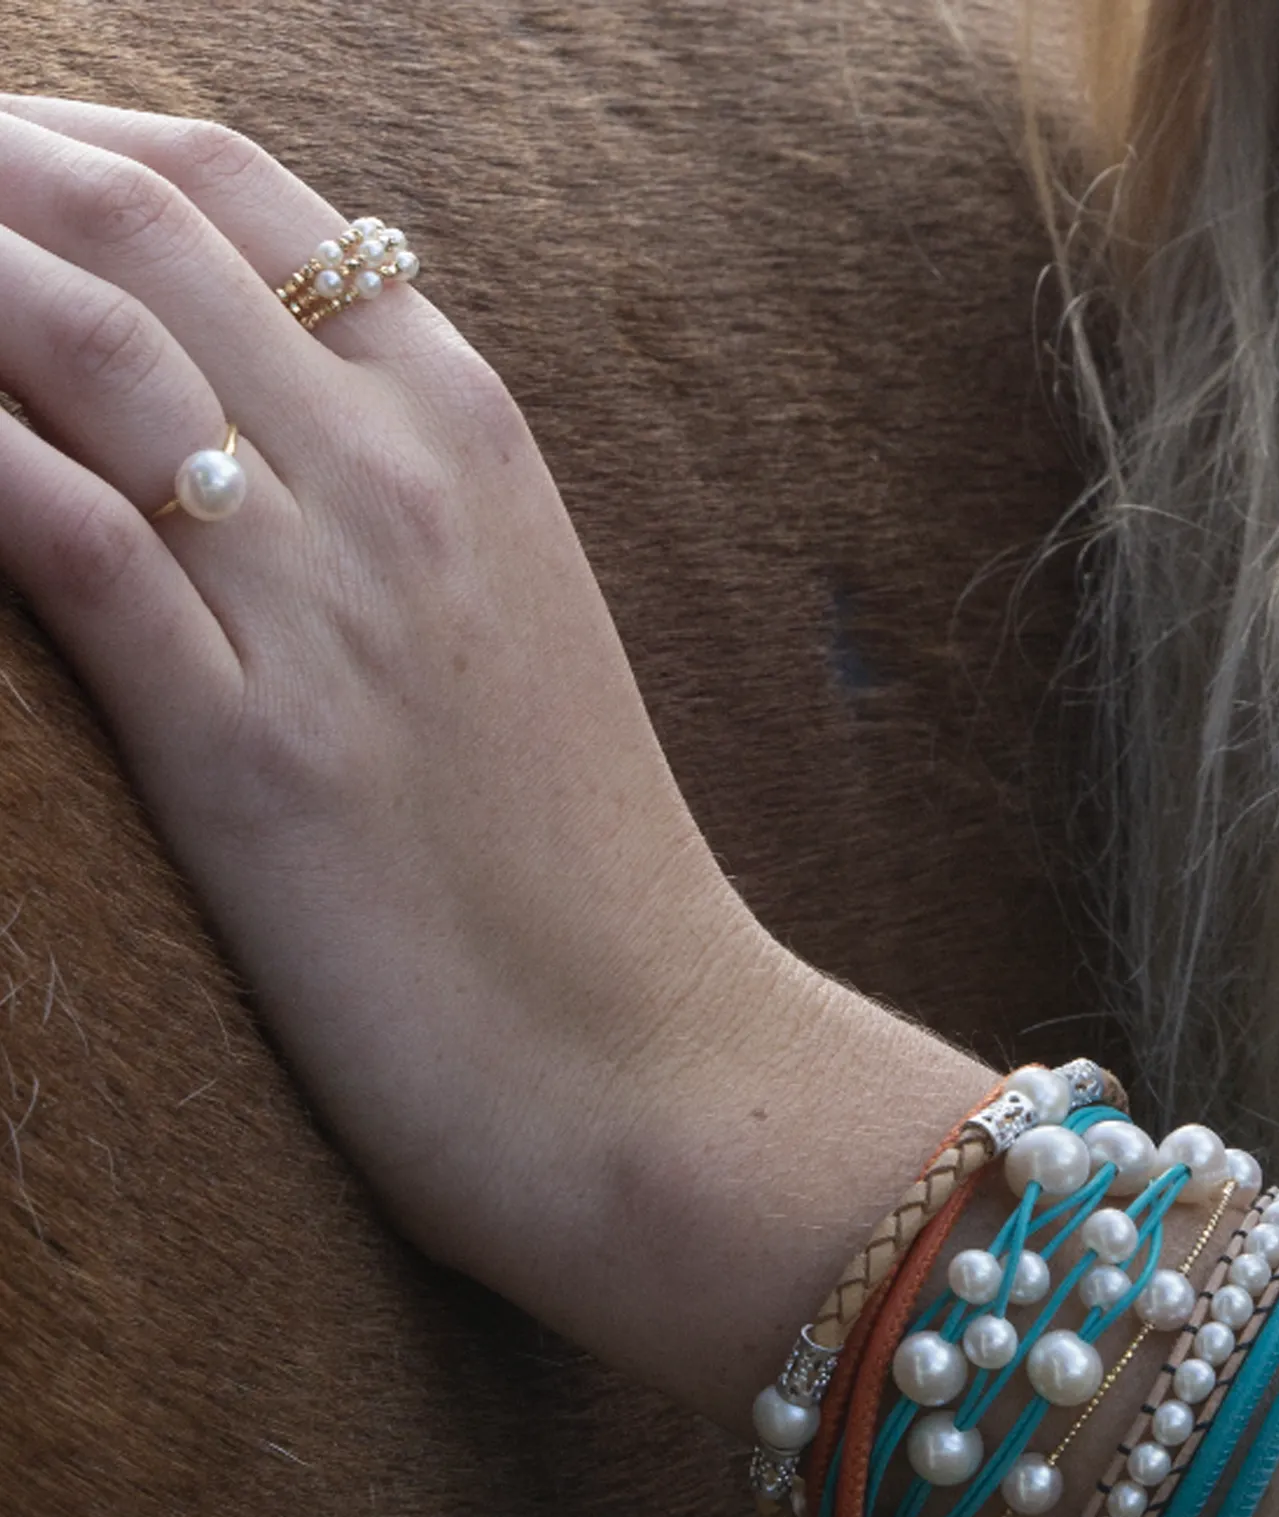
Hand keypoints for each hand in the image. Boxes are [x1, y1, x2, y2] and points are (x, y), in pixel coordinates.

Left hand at [0, 97, 786, 1310]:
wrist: (657, 1062)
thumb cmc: (583, 867)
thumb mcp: (512, 625)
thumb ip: (399, 496)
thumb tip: (250, 431)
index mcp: (475, 433)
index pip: (239, 187)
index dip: (71, 139)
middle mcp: (402, 481)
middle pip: (133, 226)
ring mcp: (333, 609)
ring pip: (76, 347)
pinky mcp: (256, 755)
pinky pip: (69, 541)